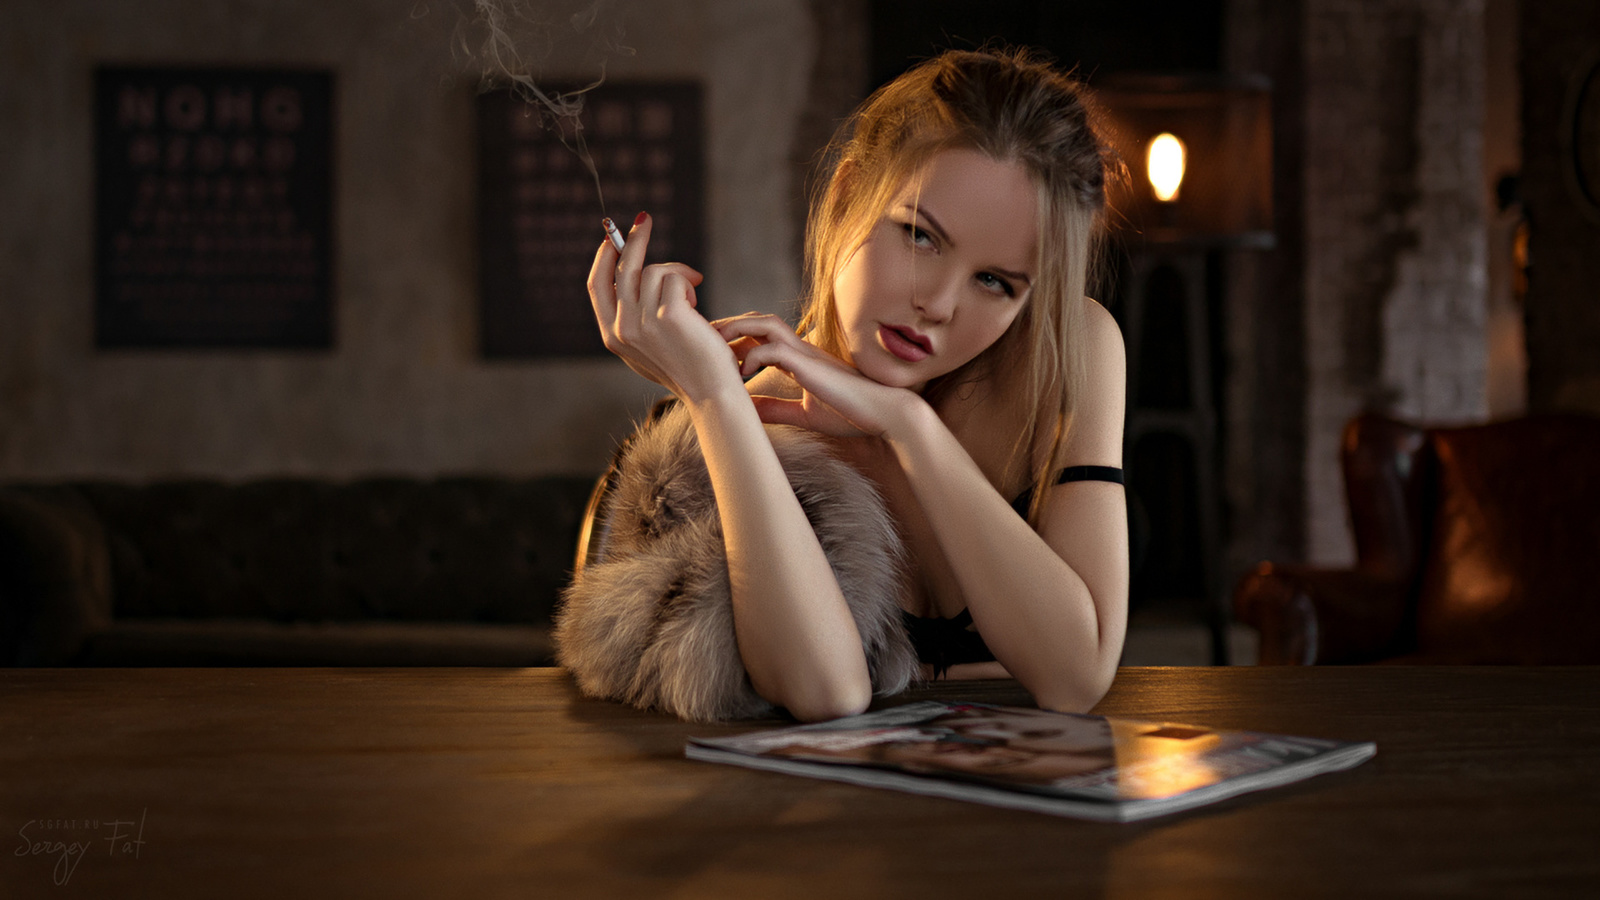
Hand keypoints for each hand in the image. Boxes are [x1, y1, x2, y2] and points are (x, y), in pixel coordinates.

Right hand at [586, 214, 741, 400]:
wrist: (710, 391)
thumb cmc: (685, 365)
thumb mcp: (646, 344)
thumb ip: (631, 315)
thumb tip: (628, 270)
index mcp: (611, 335)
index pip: (596, 285)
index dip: (603, 257)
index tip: (612, 237)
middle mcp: (621, 328)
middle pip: (622, 267)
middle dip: (634, 238)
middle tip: (644, 219)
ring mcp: (643, 321)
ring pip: (654, 271)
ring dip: (677, 275)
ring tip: (692, 298)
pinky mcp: (669, 314)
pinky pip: (676, 278)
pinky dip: (689, 284)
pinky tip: (698, 308)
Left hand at [715, 314, 921, 438]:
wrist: (884, 414)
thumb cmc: (851, 413)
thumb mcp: (803, 413)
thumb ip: (775, 409)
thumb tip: (746, 411)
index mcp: (798, 358)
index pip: (759, 336)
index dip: (734, 339)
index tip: (712, 354)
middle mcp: (800, 349)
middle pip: (757, 321)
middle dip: (727, 327)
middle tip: (702, 342)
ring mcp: (805, 353)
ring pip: (763, 324)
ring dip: (735, 331)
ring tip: (715, 348)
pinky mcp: (809, 364)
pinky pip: (773, 350)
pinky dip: (752, 359)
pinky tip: (742, 376)